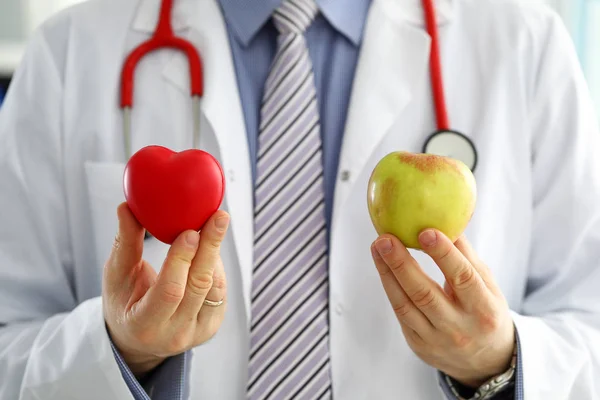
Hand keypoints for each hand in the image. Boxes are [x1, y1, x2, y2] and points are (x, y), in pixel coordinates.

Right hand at [103, 203, 229, 377]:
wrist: (139, 338)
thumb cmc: (124, 302)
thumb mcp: (117, 277)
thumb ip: (125, 244)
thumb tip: (127, 207)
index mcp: (144, 325)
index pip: (169, 292)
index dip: (181, 261)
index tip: (190, 232)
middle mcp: (174, 334)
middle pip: (198, 286)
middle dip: (210, 248)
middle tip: (218, 217)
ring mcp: (197, 333)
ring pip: (215, 287)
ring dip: (214, 254)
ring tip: (214, 225)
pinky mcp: (212, 326)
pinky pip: (220, 291)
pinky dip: (216, 266)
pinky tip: (210, 247)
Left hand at [371, 230, 514, 387]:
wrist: (485, 362)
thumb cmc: (486, 312)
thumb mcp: (489, 287)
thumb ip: (467, 257)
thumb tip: (448, 222)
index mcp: (484, 310)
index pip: (463, 278)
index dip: (444, 255)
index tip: (426, 231)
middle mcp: (459, 328)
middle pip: (425, 294)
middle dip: (401, 264)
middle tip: (385, 238)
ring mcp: (436, 340)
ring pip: (405, 305)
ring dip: (387, 273)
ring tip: (377, 247)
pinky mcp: (418, 345)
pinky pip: (400, 313)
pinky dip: (390, 287)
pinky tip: (383, 266)